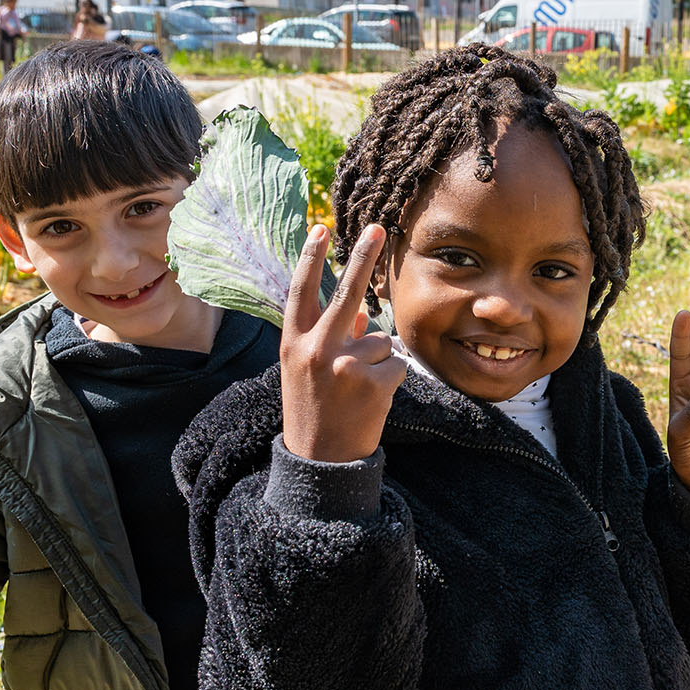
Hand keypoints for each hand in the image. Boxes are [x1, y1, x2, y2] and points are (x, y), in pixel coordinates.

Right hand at [280, 223, 406, 463]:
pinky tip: (370, 400)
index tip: (321, 228)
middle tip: (379, 227)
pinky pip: (396, 364)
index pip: (301, 291)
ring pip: (380, 340)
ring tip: (357, 390)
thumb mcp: (307, 370)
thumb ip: (330, 337)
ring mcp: (344, 365)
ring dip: (377, 360)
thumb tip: (360, 310)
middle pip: (346, 292)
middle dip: (363, 256)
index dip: (311, 258)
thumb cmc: (313, 409)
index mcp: (293, 343)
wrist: (320, 462)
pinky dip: (390, 379)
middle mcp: (316, 349)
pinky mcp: (372, 382)